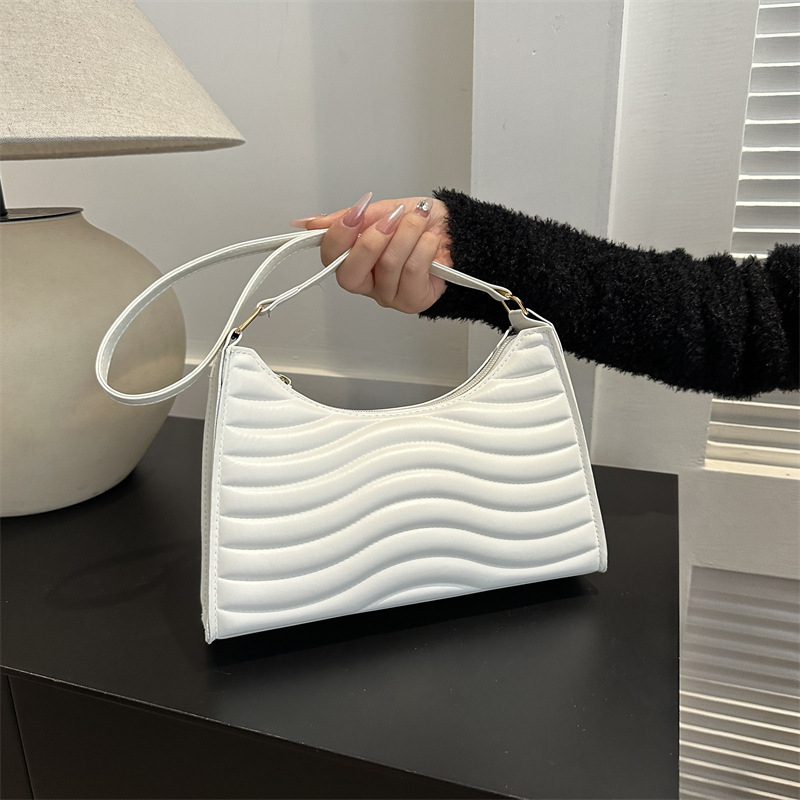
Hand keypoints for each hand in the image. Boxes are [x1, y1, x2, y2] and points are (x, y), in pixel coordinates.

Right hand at [290, 193, 451, 313]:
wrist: (456, 230)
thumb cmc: (419, 224)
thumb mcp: (382, 211)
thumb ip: (349, 217)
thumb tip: (311, 222)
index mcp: (354, 259)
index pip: (330, 257)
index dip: (339, 235)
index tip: (357, 212)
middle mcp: (368, 282)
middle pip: (350, 274)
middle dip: (372, 240)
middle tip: (392, 218)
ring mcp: (389, 294)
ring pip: (387, 266)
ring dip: (406, 235)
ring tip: (418, 220)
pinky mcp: (413, 300)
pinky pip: (412, 272)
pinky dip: (424, 247)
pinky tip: (430, 239)